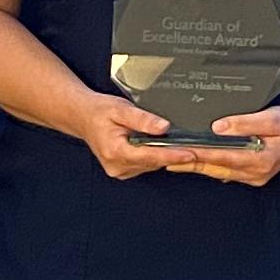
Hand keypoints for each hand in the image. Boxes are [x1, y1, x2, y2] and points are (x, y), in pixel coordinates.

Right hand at [74, 90, 194, 180]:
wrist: (83, 117)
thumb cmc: (99, 112)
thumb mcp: (121, 109)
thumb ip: (143, 119)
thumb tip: (163, 127)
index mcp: (115, 151)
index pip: (150, 156)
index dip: (172, 155)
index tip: (190, 154)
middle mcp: (117, 165)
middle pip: (153, 162)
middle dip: (173, 154)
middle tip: (196, 147)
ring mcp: (120, 170)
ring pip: (151, 164)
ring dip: (165, 155)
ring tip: (182, 146)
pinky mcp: (123, 170)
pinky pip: (146, 164)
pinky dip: (155, 155)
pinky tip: (161, 146)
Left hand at [182, 98, 279, 185]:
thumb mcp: (271, 117)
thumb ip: (244, 123)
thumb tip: (218, 128)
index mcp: (260, 160)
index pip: (222, 156)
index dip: (199, 154)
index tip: (179, 151)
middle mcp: (255, 173)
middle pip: (215, 168)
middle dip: (190, 163)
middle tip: (165, 158)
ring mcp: (253, 176)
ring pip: (218, 172)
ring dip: (196, 166)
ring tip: (173, 160)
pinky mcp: (252, 174)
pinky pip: (225, 171)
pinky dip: (209, 166)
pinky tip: (194, 161)